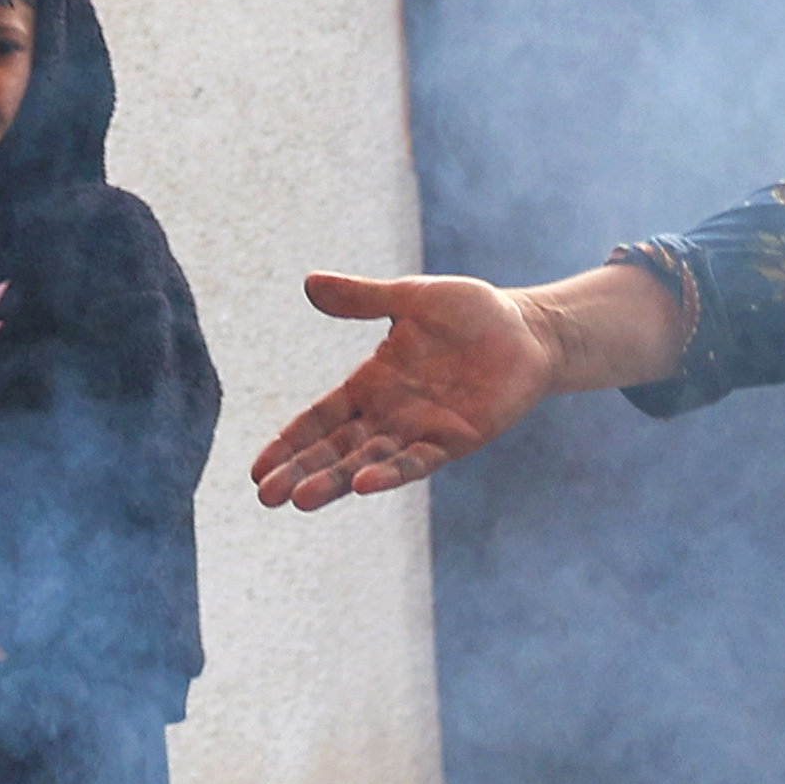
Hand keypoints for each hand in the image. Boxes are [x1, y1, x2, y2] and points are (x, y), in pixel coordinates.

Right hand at [246, 272, 556, 508]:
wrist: (527, 329)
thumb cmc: (471, 311)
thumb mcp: (410, 299)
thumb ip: (362, 299)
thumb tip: (309, 284)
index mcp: (371, 382)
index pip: (319, 418)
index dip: (289, 442)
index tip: (256, 468)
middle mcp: (389, 413)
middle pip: (334, 449)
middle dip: (300, 472)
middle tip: (266, 497)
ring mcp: (419, 430)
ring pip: (366, 462)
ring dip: (335, 481)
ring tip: (301, 499)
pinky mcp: (453, 441)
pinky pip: (415, 462)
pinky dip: (389, 474)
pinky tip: (362, 484)